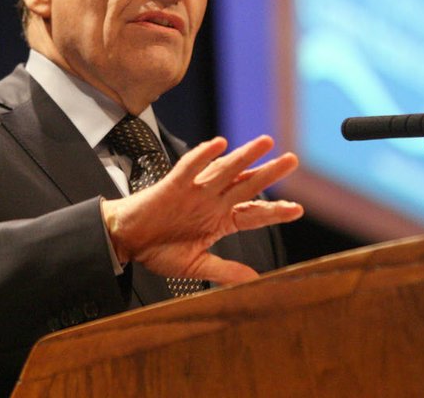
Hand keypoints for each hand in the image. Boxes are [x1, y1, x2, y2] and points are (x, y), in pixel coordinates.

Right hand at [101, 135, 301, 285]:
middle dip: (270, 173)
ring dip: (244, 156)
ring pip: (225, 170)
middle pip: (247, 185)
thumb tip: (255, 281)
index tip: (297, 210)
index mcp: (219, 220)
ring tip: (265, 143)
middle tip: (292, 160)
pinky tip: (219, 144)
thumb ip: (225, 271)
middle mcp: (212, 201)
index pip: (253, 213)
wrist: (126, 240)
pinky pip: (190, 167)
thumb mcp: (196, 266)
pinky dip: (203, 155)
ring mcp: (195, 191)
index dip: (275, 211)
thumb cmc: (158, 250)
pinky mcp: (173, 184)